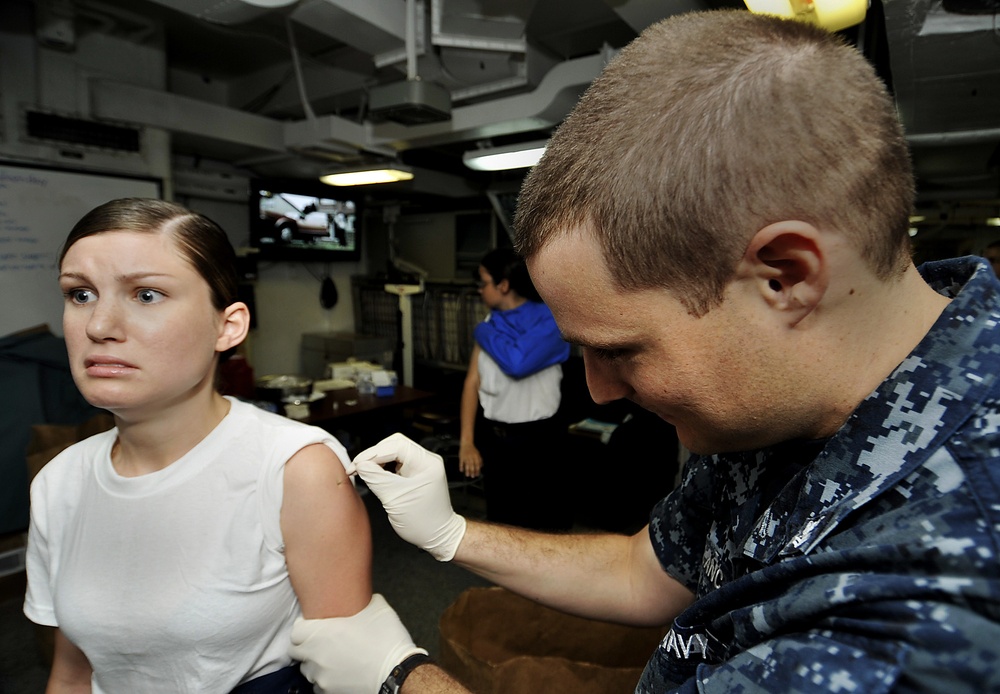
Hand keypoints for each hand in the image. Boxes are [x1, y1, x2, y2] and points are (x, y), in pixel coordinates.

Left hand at [290, 594, 425, 693]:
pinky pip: (319, 684)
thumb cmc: (387, 641)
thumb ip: (362, 600)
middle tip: (321, 640)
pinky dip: (325, 678)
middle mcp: (316, 656)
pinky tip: (340, 671)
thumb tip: (362, 595)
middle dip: (306, 645)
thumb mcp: (377, 608)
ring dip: (315, 662)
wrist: (397, 672)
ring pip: (307, 669)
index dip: (304, 626)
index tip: (313, 625)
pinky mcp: (329, 691)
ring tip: (333, 656)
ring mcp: (321, 676)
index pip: (295, 631)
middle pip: (296, 651)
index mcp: (322, 633)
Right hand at [353, 433, 467, 561]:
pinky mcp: (416, 472)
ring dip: (377, 459)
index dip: (373, 453)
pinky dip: (383, 466)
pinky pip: (397, 461)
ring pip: (395, 451)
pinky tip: (374, 474)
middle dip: (374, 454)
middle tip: (357, 467)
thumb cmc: (422, 522)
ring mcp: (422, 465)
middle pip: (395, 444)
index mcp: (427, 464)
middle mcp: (427, 460)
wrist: (437, 536)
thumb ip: (376, 479)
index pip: (396, 446)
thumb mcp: (394, 500)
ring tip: (363, 471)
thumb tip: (360, 465)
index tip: (357, 465)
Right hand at [458, 441, 482, 477]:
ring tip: (467, 475)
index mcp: (476, 456)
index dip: (477, 470)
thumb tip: (481, 466)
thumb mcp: (478, 454)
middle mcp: (471, 457)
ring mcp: (466, 457)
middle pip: (472, 465)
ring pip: (466, 465)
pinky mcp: (461, 457)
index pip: (477, 465)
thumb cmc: (473, 449)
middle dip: (472, 471)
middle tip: (472, 476)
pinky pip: (461, 463)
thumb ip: (480, 460)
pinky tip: (461, 470)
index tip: (477, 474)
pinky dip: (461, 467)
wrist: (467, 443)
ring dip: (467, 470)